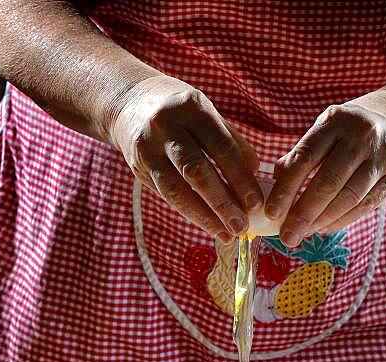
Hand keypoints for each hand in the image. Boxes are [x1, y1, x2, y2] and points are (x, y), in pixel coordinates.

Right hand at [107, 75, 261, 242]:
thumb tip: (255, 174)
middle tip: (242, 226)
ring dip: (204, 216)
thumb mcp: (207, 114)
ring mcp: (148, 148)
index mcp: (192, 108)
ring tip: (226, 233)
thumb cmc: (181, 112)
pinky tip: (208, 225)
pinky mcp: (138, 168)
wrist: (130, 103)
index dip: (240, 178)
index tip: (256, 203)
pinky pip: (166, 195)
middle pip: (197, 170)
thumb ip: (232, 141)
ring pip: (176, 189)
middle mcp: (166, 126)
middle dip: (222, 203)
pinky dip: (190, 212)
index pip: (221, 147)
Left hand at [265, 90, 385, 246]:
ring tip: (305, 234)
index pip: (305, 158)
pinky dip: (343, 220)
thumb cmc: (358, 127)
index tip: (271, 212)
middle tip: (288, 236)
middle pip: (328, 182)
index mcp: (336, 121)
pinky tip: (326, 228)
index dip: (286, 188)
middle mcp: (361, 136)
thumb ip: (305, 151)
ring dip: (323, 221)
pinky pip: (367, 204)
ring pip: (349, 197)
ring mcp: (383, 156)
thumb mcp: (330, 126)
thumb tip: (276, 180)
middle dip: (303, 213)